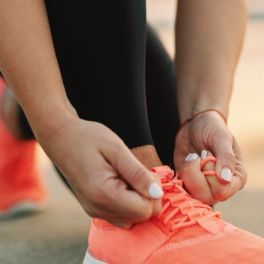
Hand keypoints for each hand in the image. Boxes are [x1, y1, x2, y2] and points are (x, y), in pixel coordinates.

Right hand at [41, 118, 162, 227]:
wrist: (62, 139)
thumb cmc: (88, 138)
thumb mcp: (116, 149)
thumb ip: (137, 173)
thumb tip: (158, 193)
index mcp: (104, 194)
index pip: (144, 210)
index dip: (152, 192)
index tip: (145, 172)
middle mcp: (98, 208)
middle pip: (140, 216)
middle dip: (147, 195)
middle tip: (136, 172)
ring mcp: (94, 210)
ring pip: (132, 217)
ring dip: (138, 199)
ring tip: (127, 176)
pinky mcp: (94, 208)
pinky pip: (120, 214)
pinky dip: (128, 201)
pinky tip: (121, 182)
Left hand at [174, 111, 246, 204]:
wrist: (195, 124)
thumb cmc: (212, 128)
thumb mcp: (221, 138)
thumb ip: (226, 157)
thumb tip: (225, 180)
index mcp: (236, 178)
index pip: (222, 191)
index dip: (210, 174)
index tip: (207, 154)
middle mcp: (221, 187)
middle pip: (206, 197)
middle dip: (196, 174)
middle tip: (197, 156)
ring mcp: (204, 186)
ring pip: (191, 195)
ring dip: (188, 172)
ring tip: (192, 156)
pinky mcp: (188, 183)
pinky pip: (180, 188)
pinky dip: (180, 173)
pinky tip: (187, 160)